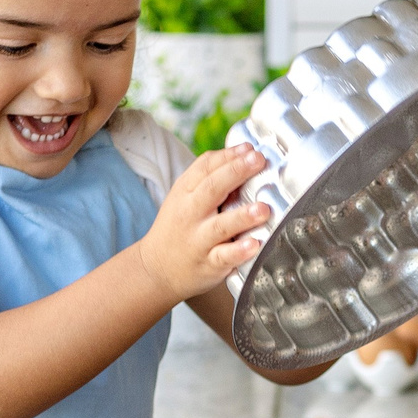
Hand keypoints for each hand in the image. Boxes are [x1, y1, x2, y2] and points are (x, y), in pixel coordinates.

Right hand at [134, 145, 272, 301]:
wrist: (155, 268)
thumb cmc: (178, 226)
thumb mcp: (184, 196)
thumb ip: (209, 176)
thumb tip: (244, 153)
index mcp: (186, 192)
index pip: (205, 167)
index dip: (229, 156)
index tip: (250, 149)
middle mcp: (191, 213)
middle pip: (211, 189)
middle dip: (236, 173)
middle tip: (258, 161)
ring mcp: (199, 239)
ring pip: (220, 226)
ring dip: (242, 216)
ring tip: (262, 208)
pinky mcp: (208, 263)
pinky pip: (223, 257)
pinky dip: (238, 251)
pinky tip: (253, 245)